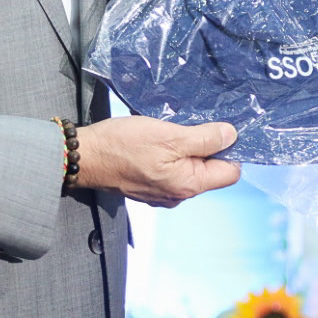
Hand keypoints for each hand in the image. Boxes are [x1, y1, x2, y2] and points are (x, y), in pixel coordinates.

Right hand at [75, 116, 241, 206]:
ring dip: (185, 146)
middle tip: (192, 122)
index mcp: (188, 185)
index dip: (231, 149)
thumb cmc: (124, 145)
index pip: (230, 172)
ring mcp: (162, 192)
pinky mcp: (148, 185)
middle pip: (209, 169)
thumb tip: (232, 135)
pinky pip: (170, 168)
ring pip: (188, 166)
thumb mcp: (169, 136)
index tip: (220, 128)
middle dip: (206, 145)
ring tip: (171, 128)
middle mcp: (178, 194)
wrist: (85, 156)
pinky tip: (157, 137)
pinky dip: (169, 152)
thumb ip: (204, 138)